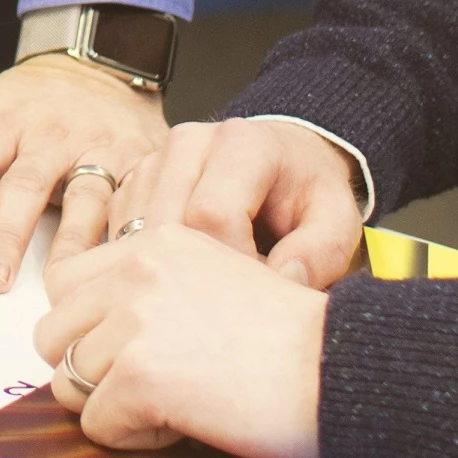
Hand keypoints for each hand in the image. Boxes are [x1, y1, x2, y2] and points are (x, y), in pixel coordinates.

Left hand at [0, 53, 165, 289]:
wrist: (95, 67)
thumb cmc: (11, 101)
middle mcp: (46, 136)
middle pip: (22, 186)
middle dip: (4, 235)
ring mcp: (95, 150)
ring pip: (84, 198)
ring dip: (69, 244)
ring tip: (55, 287)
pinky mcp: (137, 165)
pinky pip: (134, 205)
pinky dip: (127, 235)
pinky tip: (119, 270)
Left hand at [34, 221, 330, 457]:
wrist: (338, 366)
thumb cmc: (292, 336)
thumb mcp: (216, 276)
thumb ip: (151, 289)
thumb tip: (90, 336)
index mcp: (154, 241)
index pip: (65, 283)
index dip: (89, 327)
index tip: (132, 349)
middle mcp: (136, 271)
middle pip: (52, 333)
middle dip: (92, 370)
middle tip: (153, 384)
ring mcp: (133, 321)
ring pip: (68, 383)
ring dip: (115, 405)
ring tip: (177, 401)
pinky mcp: (139, 374)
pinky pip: (99, 425)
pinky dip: (137, 437)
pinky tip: (189, 420)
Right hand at [132, 115, 366, 287]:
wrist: (286, 161)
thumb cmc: (307, 194)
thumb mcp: (337, 222)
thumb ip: (320, 252)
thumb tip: (282, 280)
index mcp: (243, 143)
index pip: (212, 215)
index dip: (230, 269)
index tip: (253, 300)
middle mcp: (189, 142)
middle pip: (165, 226)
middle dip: (192, 280)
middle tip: (222, 314)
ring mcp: (155, 159)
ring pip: (135, 233)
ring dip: (162, 276)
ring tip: (201, 301)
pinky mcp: (134, 181)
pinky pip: (120, 232)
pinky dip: (141, 267)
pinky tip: (175, 285)